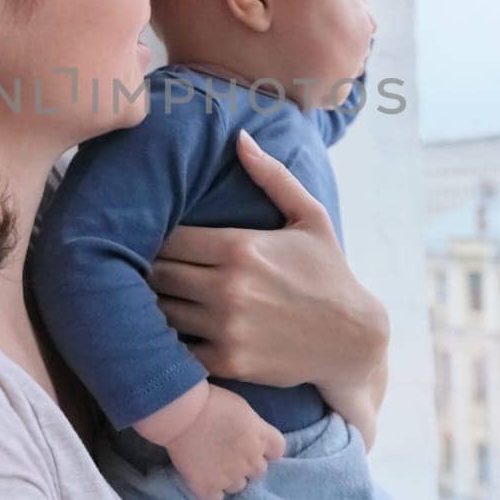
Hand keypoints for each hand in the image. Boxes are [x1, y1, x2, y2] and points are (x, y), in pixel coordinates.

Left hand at [147, 130, 389, 397]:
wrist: (354, 339)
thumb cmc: (328, 272)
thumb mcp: (310, 218)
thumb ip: (272, 176)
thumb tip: (241, 137)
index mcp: (240, 247)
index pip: (167, 237)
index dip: (155, 237)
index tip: (155, 239)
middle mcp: (228, 287)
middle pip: (156, 273)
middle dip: (148, 269)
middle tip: (145, 269)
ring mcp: (227, 327)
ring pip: (160, 311)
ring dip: (153, 305)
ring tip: (152, 298)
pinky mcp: (229, 362)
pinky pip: (177, 351)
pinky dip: (169, 342)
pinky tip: (174, 332)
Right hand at [163, 384, 285, 499]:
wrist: (183, 413)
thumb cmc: (210, 401)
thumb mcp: (242, 408)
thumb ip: (252, 426)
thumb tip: (250, 435)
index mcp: (261, 436)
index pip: (278, 450)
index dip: (267, 449)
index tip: (255, 444)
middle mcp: (251, 460)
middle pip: (259, 470)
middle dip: (248, 463)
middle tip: (229, 453)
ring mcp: (230, 477)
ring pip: (238, 486)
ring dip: (230, 478)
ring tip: (214, 465)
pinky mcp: (208, 488)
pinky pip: (216, 499)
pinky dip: (211, 491)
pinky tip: (203, 479)